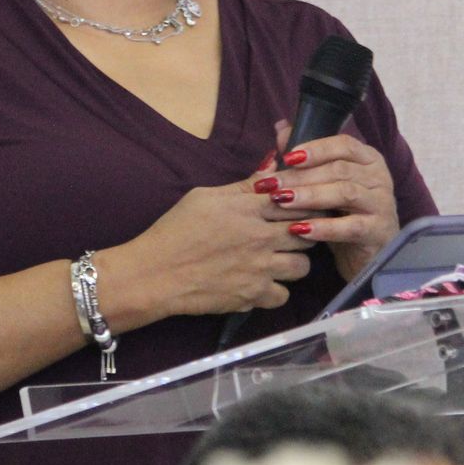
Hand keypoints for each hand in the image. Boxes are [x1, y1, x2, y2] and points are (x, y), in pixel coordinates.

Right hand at [100, 175, 317, 321]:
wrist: (156, 273)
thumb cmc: (175, 230)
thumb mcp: (204, 196)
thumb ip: (242, 186)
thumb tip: (272, 169)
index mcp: (249, 208)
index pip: (296, 199)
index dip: (304, 202)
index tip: (303, 206)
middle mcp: (262, 237)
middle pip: (306, 232)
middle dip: (304, 232)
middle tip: (291, 234)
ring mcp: (261, 268)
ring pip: (303, 266)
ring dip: (294, 262)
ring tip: (279, 260)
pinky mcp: (254, 295)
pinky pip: (284, 295)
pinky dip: (276, 291)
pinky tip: (263, 284)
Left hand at [255, 123, 399, 280]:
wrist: (364, 253)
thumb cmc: (342, 213)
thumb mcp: (323, 183)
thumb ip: (304, 157)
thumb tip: (280, 128)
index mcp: (368, 159)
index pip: (344, 144)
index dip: (315, 148)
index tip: (287, 157)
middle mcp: (379, 177)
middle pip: (339, 169)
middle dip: (301, 176)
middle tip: (271, 184)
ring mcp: (382, 204)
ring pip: (345, 193)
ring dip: (309, 196)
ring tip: (281, 200)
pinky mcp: (379, 231)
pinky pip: (351, 226)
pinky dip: (324, 228)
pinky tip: (300, 230)